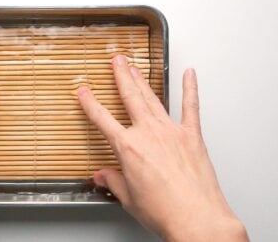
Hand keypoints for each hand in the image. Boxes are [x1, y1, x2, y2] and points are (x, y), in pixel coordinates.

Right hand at [77, 55, 247, 241]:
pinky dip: (190, 88)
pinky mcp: (191, 136)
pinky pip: (191, 106)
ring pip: (153, 98)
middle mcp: (148, 133)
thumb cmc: (164, 211)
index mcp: (128, 148)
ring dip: (143, 80)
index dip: (90, 104)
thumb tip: (101, 176)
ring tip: (135, 66)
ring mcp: (171, 131)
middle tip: (117, 60)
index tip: (83, 92)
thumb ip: (113, 181)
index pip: (103, 119)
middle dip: (121, 76)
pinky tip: (190, 75)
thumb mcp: (128, 197)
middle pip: (130, 97)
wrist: (196, 219)